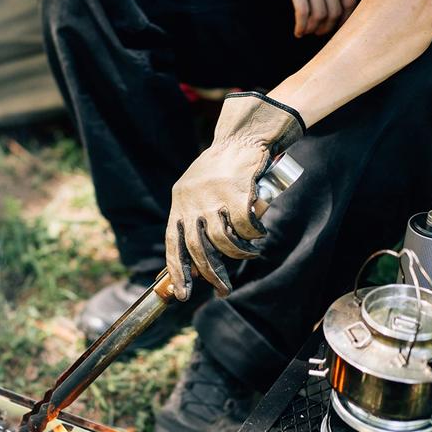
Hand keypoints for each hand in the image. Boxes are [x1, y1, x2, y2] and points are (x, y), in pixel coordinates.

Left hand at [165, 93, 303, 299]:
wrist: (242, 138)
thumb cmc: (221, 168)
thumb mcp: (196, 189)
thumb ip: (194, 217)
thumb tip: (199, 260)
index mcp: (179, 202)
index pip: (172, 243)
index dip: (178, 271)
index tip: (182, 293)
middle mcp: (192, 201)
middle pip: (198, 248)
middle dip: (211, 273)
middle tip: (223, 289)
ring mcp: (214, 197)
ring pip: (224, 240)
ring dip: (239, 254)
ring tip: (249, 253)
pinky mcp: (237, 193)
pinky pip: (245, 226)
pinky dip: (254, 235)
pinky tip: (258, 234)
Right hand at [247, 0, 355, 36]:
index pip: (349, 0)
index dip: (345, 19)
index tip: (336, 27)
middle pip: (335, 10)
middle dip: (327, 28)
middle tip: (318, 34)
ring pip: (319, 14)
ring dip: (313, 29)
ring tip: (306, 33)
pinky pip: (302, 11)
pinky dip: (301, 26)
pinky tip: (297, 31)